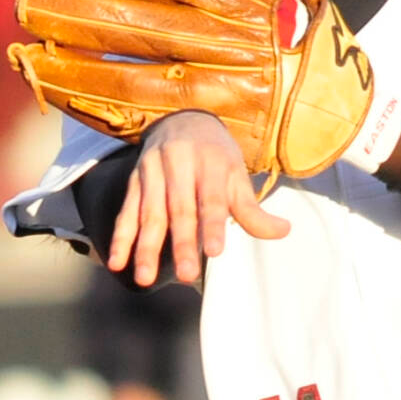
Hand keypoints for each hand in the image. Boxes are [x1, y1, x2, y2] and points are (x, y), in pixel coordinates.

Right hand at [109, 111, 291, 285]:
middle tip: (186, 275)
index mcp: (211, 163)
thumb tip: (283, 231)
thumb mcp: (237, 176)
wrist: (183, 120)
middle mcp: (180, 164)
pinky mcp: (135, 180)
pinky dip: (121, 238)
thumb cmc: (217, 156)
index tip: (214, 251)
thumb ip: (253, 210)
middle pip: (180, 209)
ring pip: (150, 213)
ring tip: (146, 279)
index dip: (212, 225)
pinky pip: (126, 212)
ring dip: (146, 248)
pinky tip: (117, 262)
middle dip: (181, 243)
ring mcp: (154, 172)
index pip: (212, 198)